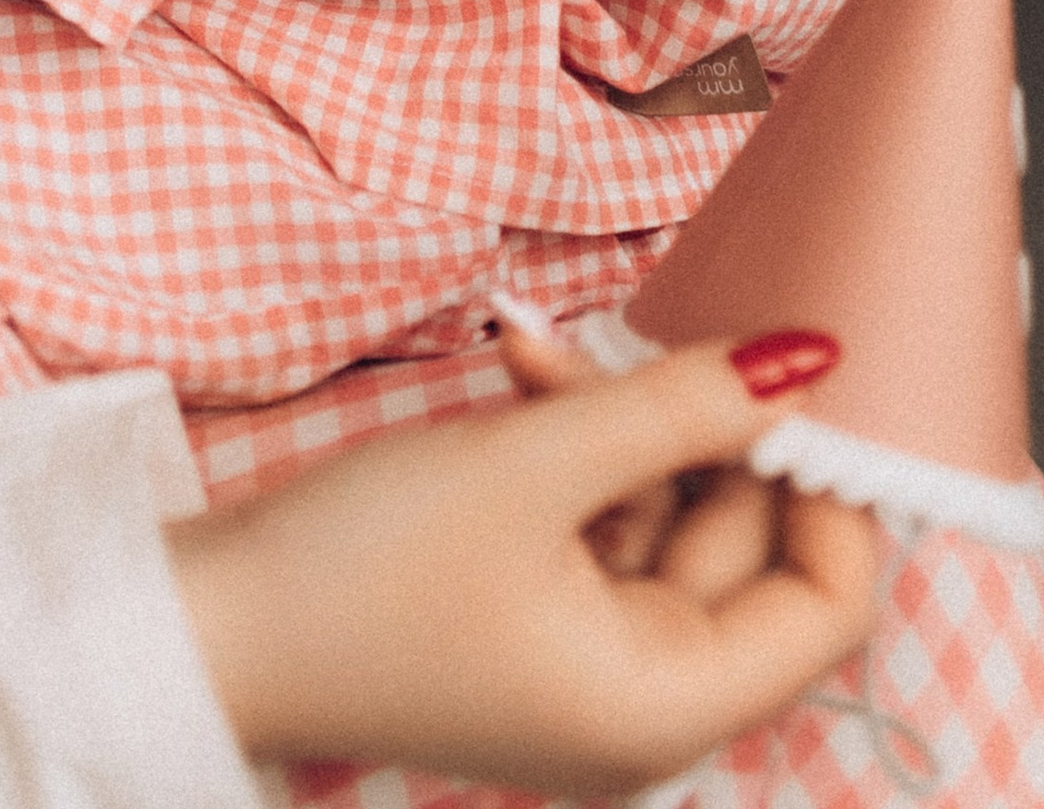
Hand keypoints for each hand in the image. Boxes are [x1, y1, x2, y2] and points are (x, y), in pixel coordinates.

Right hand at [165, 336, 878, 794]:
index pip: (826, 604)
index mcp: (665, 706)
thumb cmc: (366, 571)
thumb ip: (679, 407)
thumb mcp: (533, 466)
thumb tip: (807, 358)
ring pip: (665, 522)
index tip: (799, 374)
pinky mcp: (534, 628)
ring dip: (626, 425)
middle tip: (648, 338)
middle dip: (699, 430)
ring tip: (547, 357)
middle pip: (744, 553)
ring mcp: (587, 669)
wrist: (210, 626)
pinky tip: (525, 377)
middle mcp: (643, 705)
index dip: (833, 487)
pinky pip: (601, 527)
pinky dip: (579, 452)